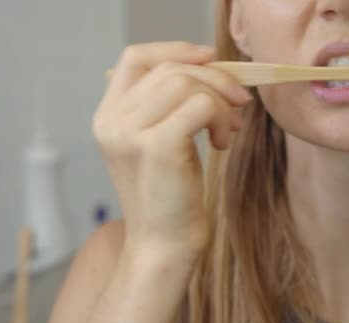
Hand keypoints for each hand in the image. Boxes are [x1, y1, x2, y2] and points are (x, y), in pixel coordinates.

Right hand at [92, 41, 252, 256]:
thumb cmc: (170, 197)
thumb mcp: (161, 143)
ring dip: (220, 102)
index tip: (211, 58)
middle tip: (240, 103)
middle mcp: (111, 121)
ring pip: (187, 83)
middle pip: (169, 68)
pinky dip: (222, 118)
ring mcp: (130, 132)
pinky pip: (201, 105)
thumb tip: (214, 70)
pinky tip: (222, 144)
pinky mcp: (157, 146)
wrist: (164, 246)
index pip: (135, 58)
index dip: (175, 50)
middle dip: (214, 79)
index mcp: (108, 117)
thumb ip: (170, 106)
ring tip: (228, 131)